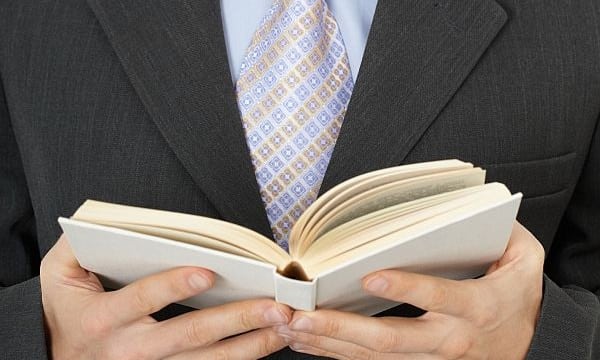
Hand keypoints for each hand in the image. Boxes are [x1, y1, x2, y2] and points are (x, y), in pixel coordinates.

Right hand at [41, 235, 291, 358]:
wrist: (53, 354)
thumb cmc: (65, 309)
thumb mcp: (58, 272)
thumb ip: (79, 243)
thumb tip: (104, 222)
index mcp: (103, 318)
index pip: (142, 299)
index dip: (173, 286)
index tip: (209, 272)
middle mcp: (129, 350)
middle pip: (188, 335)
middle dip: (235, 320)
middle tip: (273, 307)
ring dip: (248, 345)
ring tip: (282, 327)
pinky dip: (237, 359)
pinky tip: (266, 344)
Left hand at [276, 222, 544, 358]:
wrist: (532, 343)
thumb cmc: (517, 295)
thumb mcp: (524, 258)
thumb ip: (505, 232)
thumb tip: (476, 206)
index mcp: (477, 307)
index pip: (440, 297)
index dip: (407, 289)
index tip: (370, 276)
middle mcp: (452, 341)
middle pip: (393, 339)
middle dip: (342, 328)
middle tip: (301, 315)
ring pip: (376, 358)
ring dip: (330, 343)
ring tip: (290, 327)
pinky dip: (337, 355)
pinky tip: (307, 343)